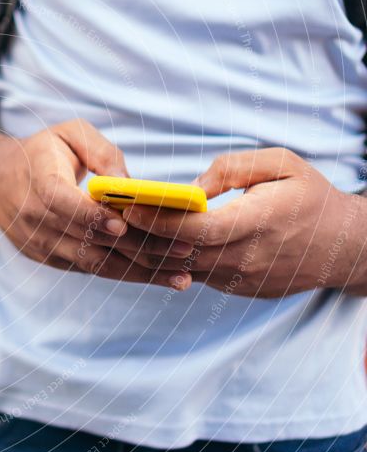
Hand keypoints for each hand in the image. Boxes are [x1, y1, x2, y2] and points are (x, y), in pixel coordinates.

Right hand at [0, 119, 192, 289]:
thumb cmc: (41, 152)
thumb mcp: (69, 134)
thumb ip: (101, 152)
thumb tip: (130, 184)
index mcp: (38, 183)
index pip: (62, 205)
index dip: (92, 217)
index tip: (122, 226)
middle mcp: (36, 221)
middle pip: (90, 242)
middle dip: (140, 250)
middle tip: (184, 252)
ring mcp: (43, 245)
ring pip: (95, 264)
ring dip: (140, 273)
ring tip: (182, 277)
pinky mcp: (52, 259)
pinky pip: (92, 270)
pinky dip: (127, 274)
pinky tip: (160, 276)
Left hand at [120, 148, 366, 297]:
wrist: (343, 247)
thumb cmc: (311, 197)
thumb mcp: (282, 164)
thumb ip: (234, 168)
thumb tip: (192, 187)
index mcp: (257, 223)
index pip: (196, 229)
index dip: (158, 219)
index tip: (128, 205)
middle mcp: (245, 257)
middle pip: (179, 253)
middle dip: (140, 235)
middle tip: (108, 215)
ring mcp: (239, 278)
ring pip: (181, 268)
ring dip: (147, 251)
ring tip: (118, 228)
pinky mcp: (235, 287)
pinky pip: (194, 274)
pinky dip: (168, 261)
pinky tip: (145, 243)